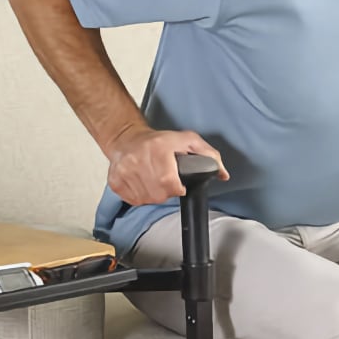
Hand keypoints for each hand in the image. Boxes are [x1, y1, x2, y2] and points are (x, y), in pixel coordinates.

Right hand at [106, 125, 228, 204]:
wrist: (126, 138)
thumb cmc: (158, 141)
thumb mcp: (188, 141)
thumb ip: (209, 156)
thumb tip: (223, 174)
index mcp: (157, 148)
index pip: (169, 182)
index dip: (177, 188)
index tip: (179, 184)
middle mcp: (137, 159)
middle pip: (158, 194)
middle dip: (166, 192)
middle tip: (166, 180)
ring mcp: (124, 171)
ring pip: (146, 199)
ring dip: (154, 195)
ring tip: (154, 180)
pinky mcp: (115, 181)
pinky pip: (133, 200)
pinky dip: (141, 196)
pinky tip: (143, 183)